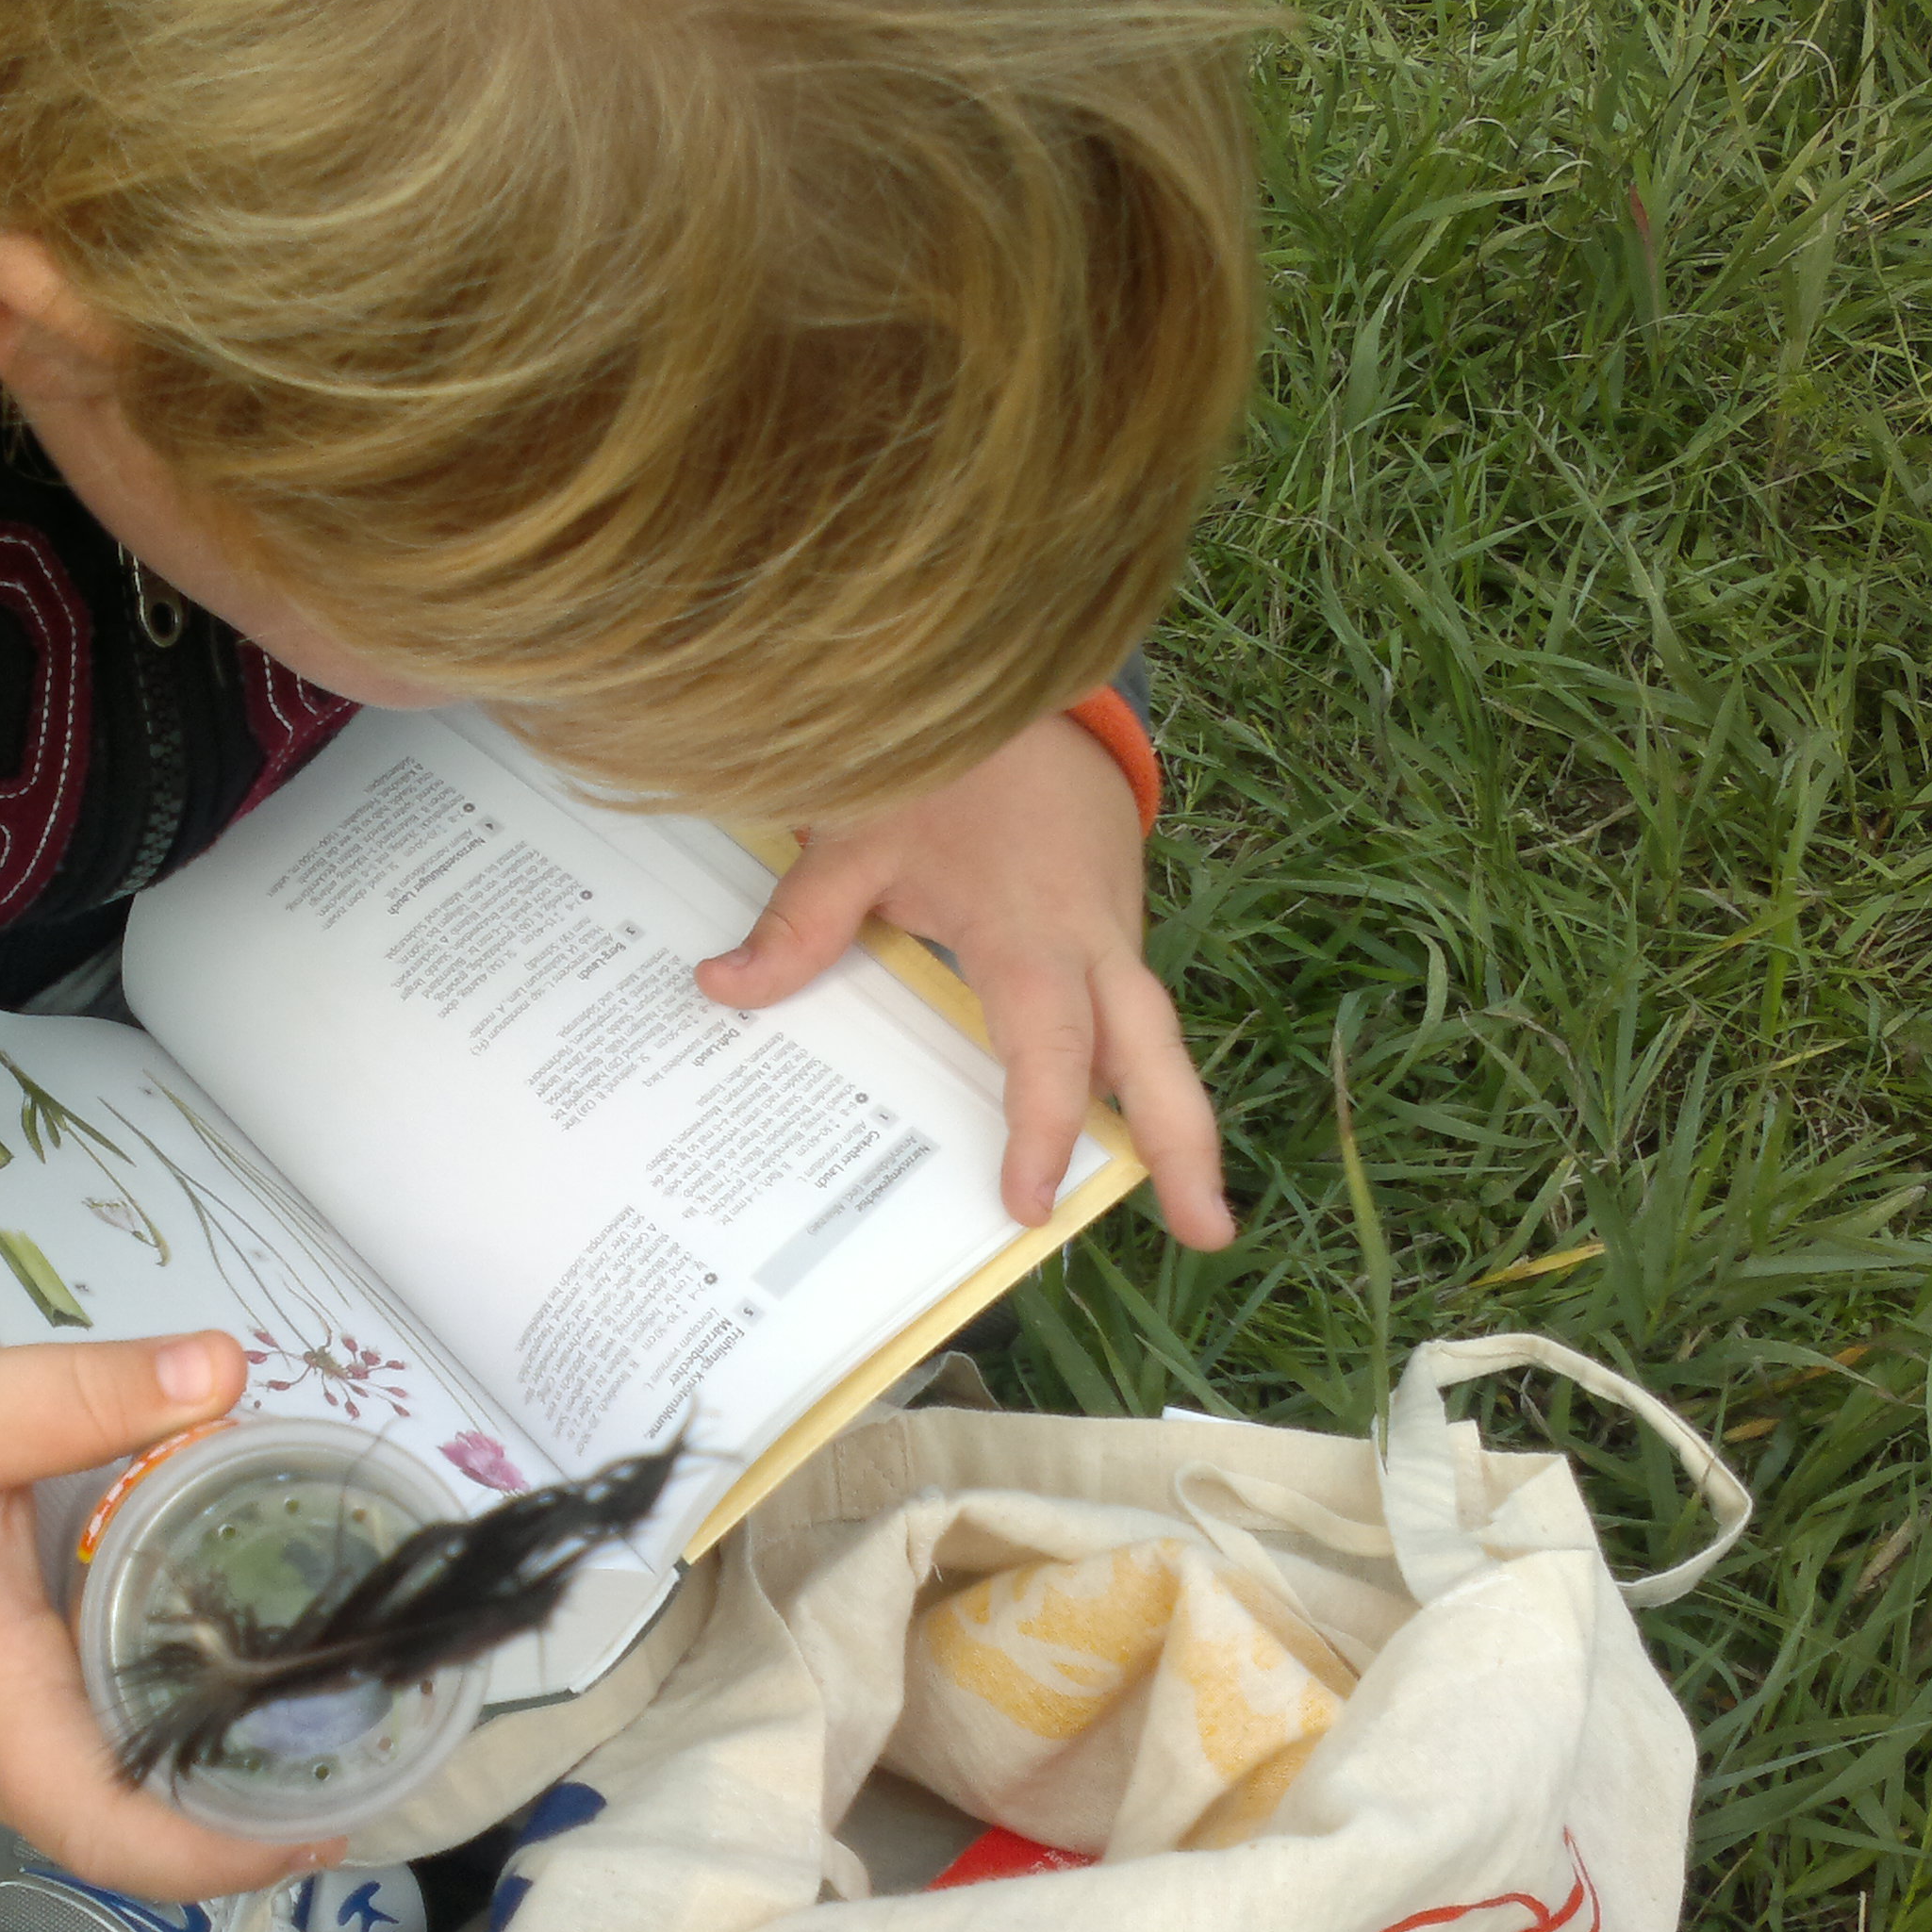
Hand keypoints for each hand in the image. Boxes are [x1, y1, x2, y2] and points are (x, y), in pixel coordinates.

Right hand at [0, 1329, 342, 1901]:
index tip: (315, 1829)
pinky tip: (208, 1682)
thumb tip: (225, 1368)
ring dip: (191, 1782)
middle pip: (123, 1829)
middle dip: (236, 1812)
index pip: (109, 1832)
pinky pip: (63, 1763)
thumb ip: (93, 1394)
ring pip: (94, 1799)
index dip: (216, 1854)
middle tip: (348, 1745)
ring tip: (303, 1714)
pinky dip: (142, 1745)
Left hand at [692, 713, 1232, 1249]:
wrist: (1025, 695)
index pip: (1050, 1046)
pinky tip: (1129, 1138)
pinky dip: (1142, 1077)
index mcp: (1033, 928)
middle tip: (1210, 1236)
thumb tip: (721, 990)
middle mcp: (1093, 940)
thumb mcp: (860, 834)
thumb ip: (799, 921)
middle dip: (1185, 1144)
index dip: (1044, 1127)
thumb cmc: (943, 764)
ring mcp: (1114, 936)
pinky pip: (1132, 1016)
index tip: (1028, 1201)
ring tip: (1196, 1212)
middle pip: (1156, 1054)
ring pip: (1159, 1038)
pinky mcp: (1112, 934)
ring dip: (1179, 1121)